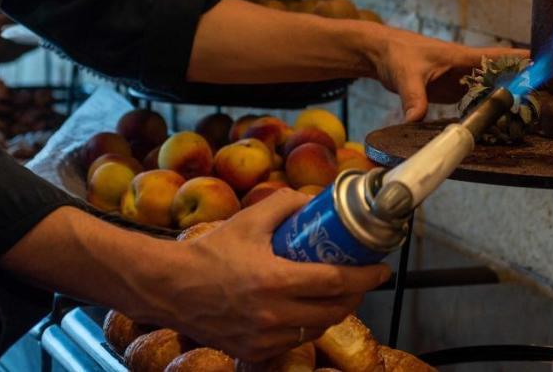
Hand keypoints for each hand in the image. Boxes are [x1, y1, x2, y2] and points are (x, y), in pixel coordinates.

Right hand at [158, 190, 389, 360]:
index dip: (365, 276)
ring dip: (335, 311)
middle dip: (357, 294)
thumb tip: (316, 201)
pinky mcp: (254, 351)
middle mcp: (272, 315)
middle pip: (335, 310)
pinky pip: (295, 340)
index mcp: (273, 280)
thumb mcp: (249, 220)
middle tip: (363, 277)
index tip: (381, 267)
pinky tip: (308, 308)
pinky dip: (308, 324)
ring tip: (339, 292)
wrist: (170, 288)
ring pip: (317, 328)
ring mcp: (263, 338)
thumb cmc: (209, 253)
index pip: (336, 283)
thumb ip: (286, 204)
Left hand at [373, 28, 528, 120]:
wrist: (382, 54)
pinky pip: (476, 100)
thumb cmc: (397, 54)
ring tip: (529, 114)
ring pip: (491, 89)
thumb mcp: (406, 75)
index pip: (497, 56)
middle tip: (543, 99)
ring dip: (507, 99)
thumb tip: (414, 119)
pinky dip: (488, 109)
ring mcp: (460, 80)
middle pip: (501, 75)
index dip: (521, 59)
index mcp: (461, 57)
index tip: (544, 64)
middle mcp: (465, 68)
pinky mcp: (453, 91)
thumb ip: (413, 97)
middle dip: (521, 85)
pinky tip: (498, 122)